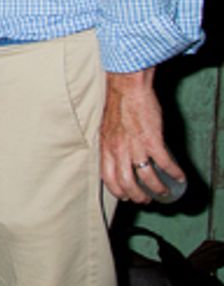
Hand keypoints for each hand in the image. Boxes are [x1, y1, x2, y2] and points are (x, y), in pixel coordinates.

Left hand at [101, 68, 180, 202]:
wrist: (126, 86)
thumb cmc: (117, 103)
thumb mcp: (107, 128)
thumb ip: (112, 144)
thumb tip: (119, 156)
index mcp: (105, 146)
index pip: (107, 177)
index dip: (117, 191)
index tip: (124, 196)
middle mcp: (118, 149)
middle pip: (126, 183)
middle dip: (137, 195)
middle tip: (146, 199)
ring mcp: (135, 145)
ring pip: (146, 177)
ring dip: (157, 188)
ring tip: (164, 192)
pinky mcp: (151, 139)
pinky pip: (164, 162)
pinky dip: (174, 172)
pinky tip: (180, 176)